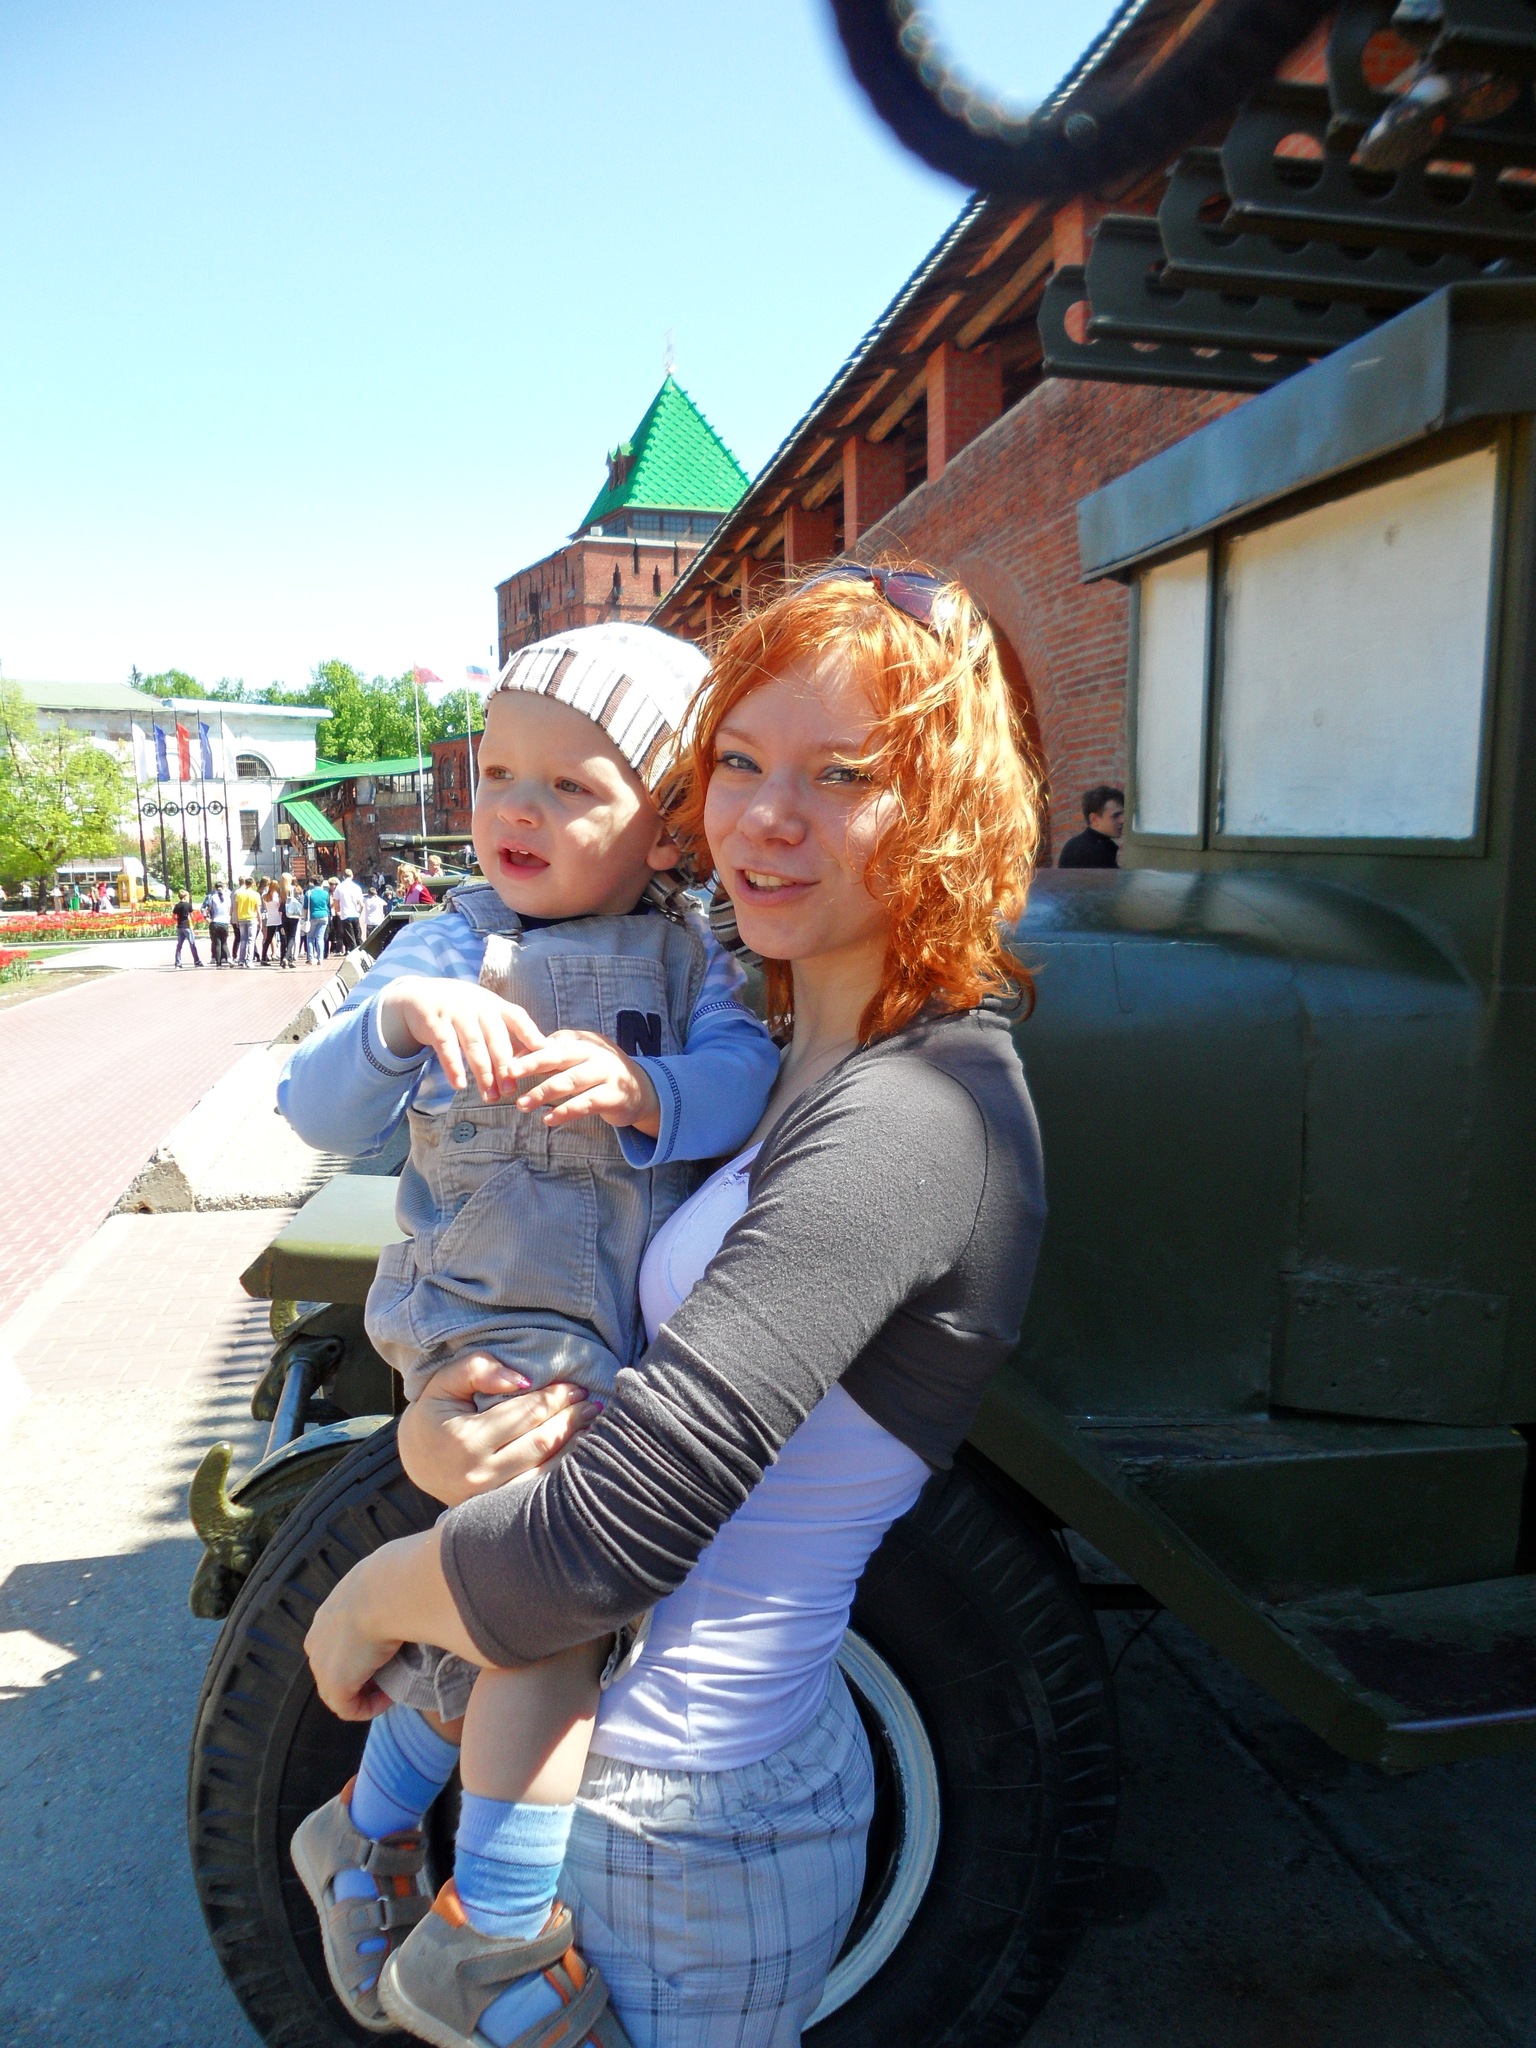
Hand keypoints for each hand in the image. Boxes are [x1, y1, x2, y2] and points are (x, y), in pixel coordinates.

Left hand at [304, 1545, 405, 1721]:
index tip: (388, 1657)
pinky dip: (370, 1707)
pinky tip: (391, 1696)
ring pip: (339, 1691)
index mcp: (326, 1616)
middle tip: (390, 1674)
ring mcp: (321, 1663)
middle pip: (336, 1671)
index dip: (363, 1658)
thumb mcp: (383, 1584)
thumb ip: (383, 1597)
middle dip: (362, 1677)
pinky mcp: (335, 1684)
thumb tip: (406, 1597)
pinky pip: (349, 1709)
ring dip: (366, 1692)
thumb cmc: (396, 1580)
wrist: (390, 1589)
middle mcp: (317, 1640)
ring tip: (393, 1684)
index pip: (338, 1646)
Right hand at [375, 978, 547, 1102]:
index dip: (531, 1035)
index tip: (545, 1054)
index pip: (518, 1018)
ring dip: (482, 1073)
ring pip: (473, 1045)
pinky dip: (453, 1067)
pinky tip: (459, 1085)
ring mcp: (456, 1012)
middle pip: (496, 1038)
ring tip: (489, 1096)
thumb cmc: (462, 1011)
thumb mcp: (485, 1013)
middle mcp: (478, 1006)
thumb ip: (508, 1030)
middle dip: (505, 1066)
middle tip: (510, 1090)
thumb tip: (540, 1053)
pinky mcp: (434, 1021)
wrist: (419, 995)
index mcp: (495, 1005)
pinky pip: (446, 1046)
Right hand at [397, 1353, 599, 1506]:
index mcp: (467, 1441)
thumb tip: (522, 1379)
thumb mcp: (442, 1384)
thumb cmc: (432, 1418)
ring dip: (575, 1447)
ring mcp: (491, 1498)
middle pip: (542, 1442)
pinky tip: (579, 1453)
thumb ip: (476, 1369)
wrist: (415, 1464)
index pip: (525, 1414)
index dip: (555, 1398)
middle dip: (571, 1419)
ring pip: (547, 1471)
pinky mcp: (499, 1511)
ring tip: (593, 1425)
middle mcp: (481, 1475)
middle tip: (592, 1403)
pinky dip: (563, 1471)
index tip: (575, 1386)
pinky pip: (539, 1490)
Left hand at [507, 1029, 660, 1134]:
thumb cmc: (601, 1073)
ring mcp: (607, 1074)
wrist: (643, 1090)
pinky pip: (585, 1104)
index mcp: (585, 1042)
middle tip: (509, 1074)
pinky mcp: (614, 1096)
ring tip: (522, 1105)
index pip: (553, 1044)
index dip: (529, 1052)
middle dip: (533, 1064)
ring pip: (571, 1081)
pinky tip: (548, 1120)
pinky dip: (565, 1112)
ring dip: (544, 1093)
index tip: (507, 1064)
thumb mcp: (580, 1058)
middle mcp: (596, 1054)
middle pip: (560, 1057)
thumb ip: (553, 1055)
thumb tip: (516, 1058)